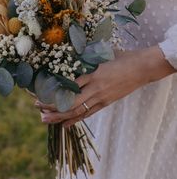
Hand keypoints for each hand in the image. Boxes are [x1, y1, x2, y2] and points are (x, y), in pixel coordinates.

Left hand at [35, 46, 174, 127]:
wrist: (141, 68)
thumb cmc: (122, 57)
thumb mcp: (102, 54)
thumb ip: (86, 57)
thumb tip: (70, 55)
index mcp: (93, 73)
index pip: (69, 85)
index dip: (54, 90)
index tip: (40, 90)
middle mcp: (95, 88)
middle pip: (70, 102)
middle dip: (52, 105)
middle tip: (37, 106)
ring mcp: (101, 98)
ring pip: (77, 111)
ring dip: (60, 116)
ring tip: (45, 119)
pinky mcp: (106, 103)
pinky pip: (88, 113)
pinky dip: (75, 120)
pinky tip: (65, 124)